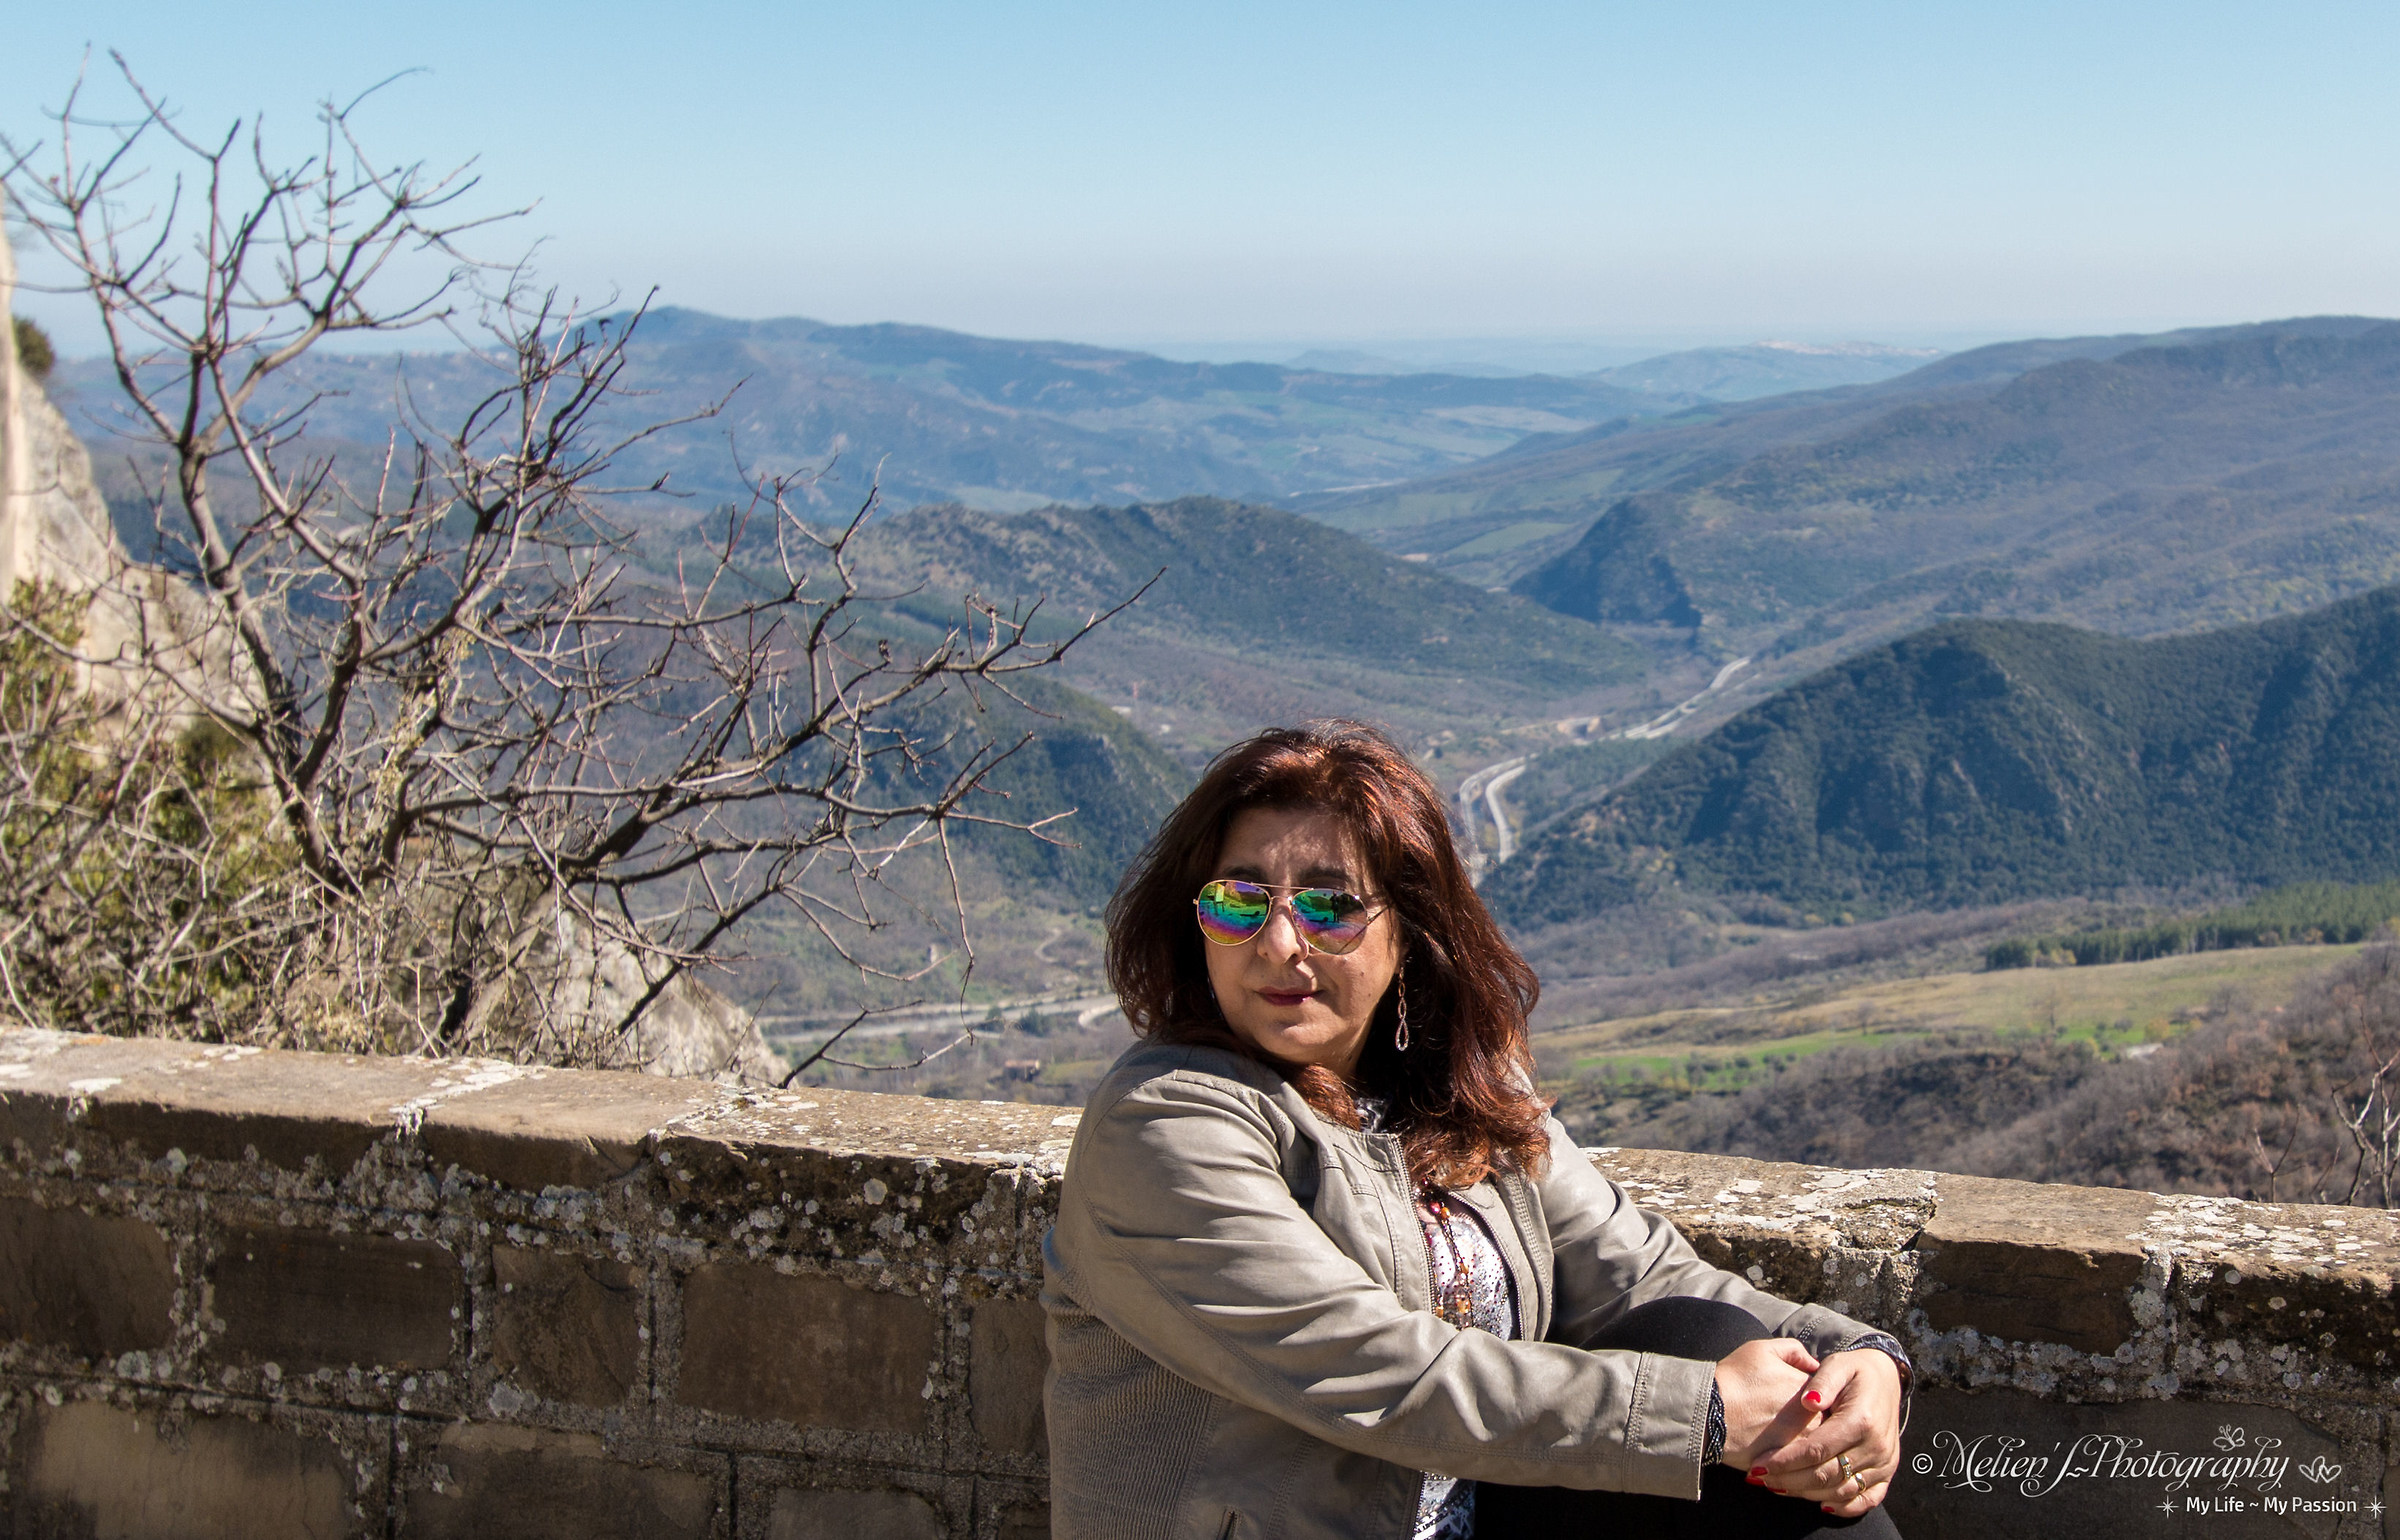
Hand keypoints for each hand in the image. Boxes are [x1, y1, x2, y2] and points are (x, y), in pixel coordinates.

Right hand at [1711, 1337, 1819, 1469]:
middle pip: (1827, 1421)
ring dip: (1809, 1440)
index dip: (1818, 1395)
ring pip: (1817, 1444)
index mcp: (1810, 1389)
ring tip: (1785, 1436)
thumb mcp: (1761, 1350)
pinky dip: (1797, 1460)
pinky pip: (1802, 1463)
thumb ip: (1793, 1350)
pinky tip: (1781, 1451)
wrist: (1709, 1413)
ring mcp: (1802, 1443)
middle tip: (1794, 1419)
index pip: (1830, 1393)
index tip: (1803, 1399)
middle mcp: (1812, 1417)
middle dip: (1816, 1419)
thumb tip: (1813, 1363)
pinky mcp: (1789, 1464)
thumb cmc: (1733, 1379)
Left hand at [1750, 1348, 1904, 1517]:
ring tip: (1777, 1486)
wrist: (1887, 1378)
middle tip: (1760, 1479)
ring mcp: (1884, 1462)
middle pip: (1827, 1475)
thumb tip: (1808, 1402)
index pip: (1817, 1450)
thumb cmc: (1855, 1371)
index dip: (1786, 1461)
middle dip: (1789, 1480)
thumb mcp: (1837, 1365)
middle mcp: (1875, 1445)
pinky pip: (1867, 1498)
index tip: (1759, 1465)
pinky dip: (1843, 1506)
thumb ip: (1822, 1381)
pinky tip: (1819, 1504)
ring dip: (1807, 1493)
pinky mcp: (1887, 1472)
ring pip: (1842, 1490)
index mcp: (1861, 1420)